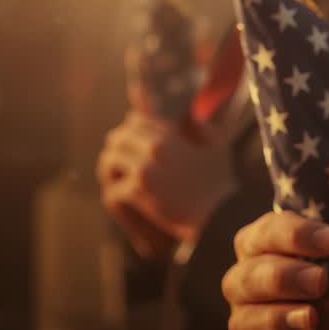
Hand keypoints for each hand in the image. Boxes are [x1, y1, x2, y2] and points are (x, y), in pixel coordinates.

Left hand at [96, 111, 236, 242]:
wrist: (218, 213)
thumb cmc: (219, 181)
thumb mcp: (218, 147)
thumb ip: (204, 127)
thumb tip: (193, 116)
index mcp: (170, 136)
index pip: (136, 120)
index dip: (133, 129)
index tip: (135, 140)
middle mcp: (154, 149)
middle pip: (118, 137)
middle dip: (117, 147)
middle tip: (121, 159)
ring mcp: (144, 171)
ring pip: (109, 159)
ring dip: (110, 168)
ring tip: (116, 176)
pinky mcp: (139, 193)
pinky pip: (113, 189)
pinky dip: (116, 193)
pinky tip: (124, 198)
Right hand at [223, 159, 328, 329]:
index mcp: (286, 246)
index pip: (264, 232)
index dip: (291, 233)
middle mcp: (264, 283)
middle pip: (242, 276)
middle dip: (279, 276)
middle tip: (321, 281)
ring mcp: (264, 324)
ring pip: (242, 320)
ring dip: (275, 318)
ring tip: (314, 319)